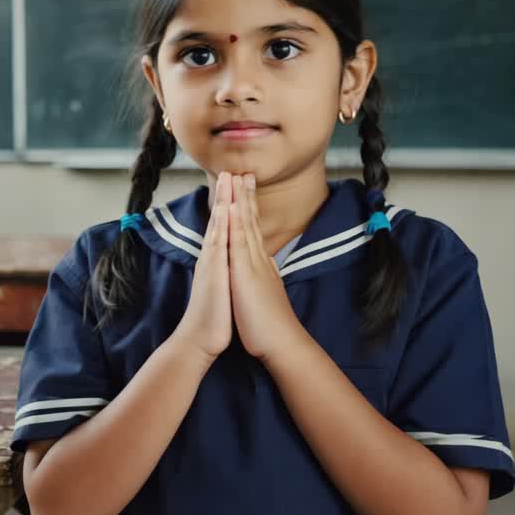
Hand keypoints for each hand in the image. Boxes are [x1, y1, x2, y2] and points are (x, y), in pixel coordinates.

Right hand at [173, 171, 233, 361]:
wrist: (200, 340)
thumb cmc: (215, 318)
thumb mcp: (225, 289)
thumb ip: (227, 272)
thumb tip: (233, 264)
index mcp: (219, 261)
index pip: (227, 227)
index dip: (232, 205)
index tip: (239, 184)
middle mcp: (213, 258)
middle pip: (222, 220)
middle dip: (227, 194)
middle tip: (232, 168)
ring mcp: (212, 263)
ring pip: (219, 226)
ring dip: (224, 201)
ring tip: (228, 178)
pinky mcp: (213, 273)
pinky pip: (218, 244)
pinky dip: (222, 225)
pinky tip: (225, 209)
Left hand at [229, 174, 302, 360]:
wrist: (281, 342)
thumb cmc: (270, 324)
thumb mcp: (265, 294)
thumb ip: (264, 278)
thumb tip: (264, 270)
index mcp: (260, 264)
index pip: (252, 231)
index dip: (248, 209)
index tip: (245, 189)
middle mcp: (258, 259)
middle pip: (251, 221)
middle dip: (246, 196)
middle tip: (243, 171)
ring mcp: (254, 264)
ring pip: (246, 225)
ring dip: (241, 200)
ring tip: (238, 177)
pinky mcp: (247, 274)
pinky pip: (241, 243)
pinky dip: (236, 223)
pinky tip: (233, 206)